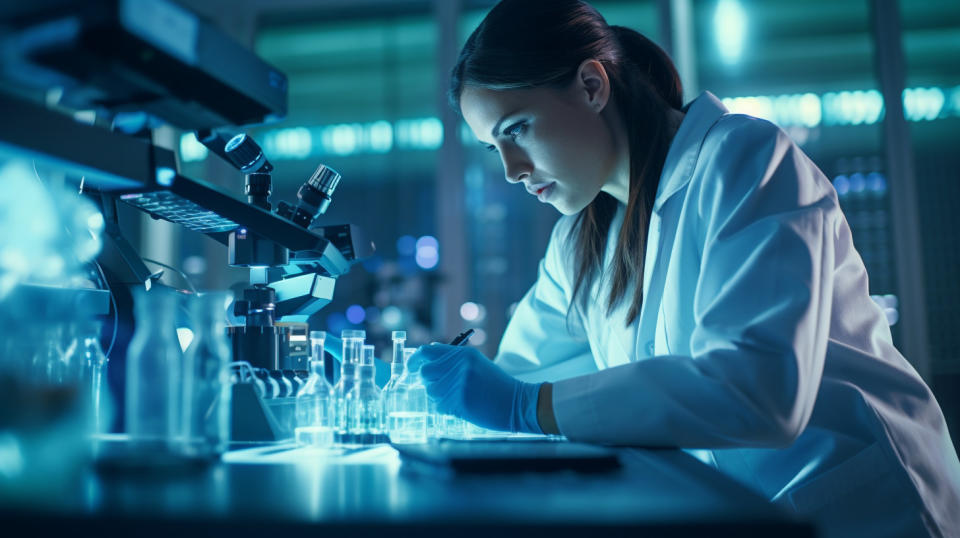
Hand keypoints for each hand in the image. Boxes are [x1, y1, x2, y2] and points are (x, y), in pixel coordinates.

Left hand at [415, 344, 542, 433]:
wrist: (518, 402)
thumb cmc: (496, 385)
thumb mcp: (477, 363)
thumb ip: (452, 359)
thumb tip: (425, 357)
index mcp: (464, 354)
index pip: (427, 351)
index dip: (415, 360)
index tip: (410, 368)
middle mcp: (460, 365)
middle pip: (425, 372)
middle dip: (428, 382)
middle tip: (439, 387)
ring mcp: (459, 384)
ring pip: (431, 391)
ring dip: (439, 397)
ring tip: (458, 397)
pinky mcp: (460, 401)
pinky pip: (439, 406)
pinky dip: (446, 408)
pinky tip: (462, 406)